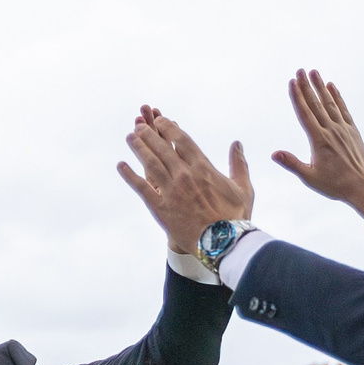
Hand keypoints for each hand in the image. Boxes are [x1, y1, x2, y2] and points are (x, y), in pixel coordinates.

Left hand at [120, 108, 251, 253]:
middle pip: (162, 148)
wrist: (223, 243)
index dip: (170, 128)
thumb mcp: (242, 188)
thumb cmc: (236, 217)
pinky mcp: (160, 207)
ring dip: (139, 149)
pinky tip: (121, 166)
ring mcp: (171, 191)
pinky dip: (130, 175)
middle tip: (140, 126)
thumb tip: (237, 144)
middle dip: (150, 135)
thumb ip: (239, 164)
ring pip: (150, 164)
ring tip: (130, 137)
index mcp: (203, 168)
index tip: (161, 121)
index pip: (182, 140)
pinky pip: (141, 188)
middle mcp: (185, 175)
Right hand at [270, 70, 363, 219]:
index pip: (305, 113)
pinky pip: (343, 110)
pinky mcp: (352, 131)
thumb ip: (292, 163)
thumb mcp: (309, 177)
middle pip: (316, 104)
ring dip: (321, 87)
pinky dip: (337, 97)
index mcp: (319, 140)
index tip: (292, 82)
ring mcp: (343, 129)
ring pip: (330, 103)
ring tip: (314, 73)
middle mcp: (331, 130)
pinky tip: (332, 87)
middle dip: (307, 86)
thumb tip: (274, 154)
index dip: (297, 97)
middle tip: (300, 71)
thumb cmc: (334, 185)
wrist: (362, 186)